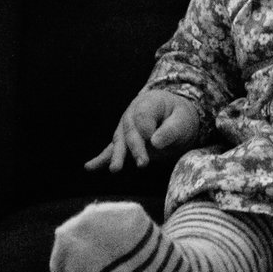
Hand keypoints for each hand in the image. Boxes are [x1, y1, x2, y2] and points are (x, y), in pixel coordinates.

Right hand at [85, 88, 209, 170]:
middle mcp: (132, 114)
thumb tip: (155, 142)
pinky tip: (89, 167)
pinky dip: (101, 159)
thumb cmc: (180, 117)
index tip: (156, 140)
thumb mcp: (183, 120)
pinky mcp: (123, 142)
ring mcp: (125, 127)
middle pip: (130, 130)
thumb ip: (171, 130)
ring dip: (118, 156)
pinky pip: (111, 150)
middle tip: (143, 163)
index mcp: (148, 102)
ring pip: (120, 142)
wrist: (174, 117)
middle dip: (136, 148)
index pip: (142, 115)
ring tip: (115, 168)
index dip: (148, 129)